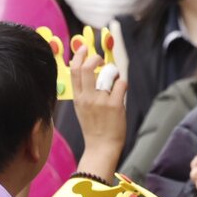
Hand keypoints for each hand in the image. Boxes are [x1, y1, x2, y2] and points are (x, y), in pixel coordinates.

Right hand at [72, 42, 127, 177]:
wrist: (101, 147)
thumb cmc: (94, 127)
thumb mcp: (81, 108)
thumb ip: (84, 92)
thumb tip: (92, 73)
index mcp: (77, 98)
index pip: (74, 70)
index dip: (78, 56)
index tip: (84, 49)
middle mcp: (87, 98)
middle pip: (87, 67)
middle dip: (96, 58)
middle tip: (102, 60)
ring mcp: (101, 101)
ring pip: (107, 74)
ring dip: (113, 72)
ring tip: (115, 80)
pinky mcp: (115, 105)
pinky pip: (121, 84)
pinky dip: (123, 84)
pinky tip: (121, 92)